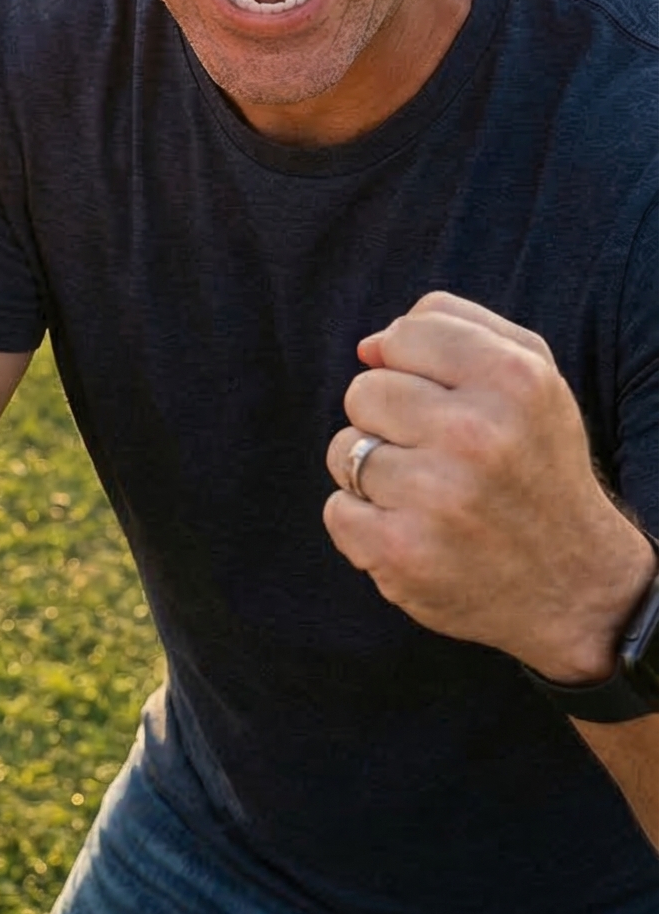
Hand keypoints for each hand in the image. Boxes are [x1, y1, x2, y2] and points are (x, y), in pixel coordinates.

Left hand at [323, 291, 654, 679]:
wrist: (576, 586)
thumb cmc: (536, 464)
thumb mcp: (530, 376)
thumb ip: (455, 326)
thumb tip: (368, 346)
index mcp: (513, 379)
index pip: (405, 334)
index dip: (413, 367)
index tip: (445, 400)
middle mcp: (477, 434)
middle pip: (364, 391)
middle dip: (389, 421)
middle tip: (440, 457)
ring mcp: (438, 496)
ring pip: (345, 450)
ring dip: (374, 475)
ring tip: (429, 498)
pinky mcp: (402, 552)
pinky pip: (337, 510)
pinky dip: (364, 524)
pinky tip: (414, 534)